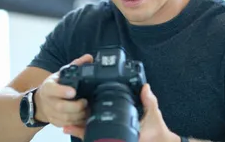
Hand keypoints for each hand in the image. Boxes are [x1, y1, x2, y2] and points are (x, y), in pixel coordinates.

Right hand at [34, 54, 93, 127]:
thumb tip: (89, 58)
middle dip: (75, 106)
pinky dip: (76, 122)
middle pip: (60, 106)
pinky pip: (66, 125)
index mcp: (48, 87)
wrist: (41, 102)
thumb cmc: (55, 86)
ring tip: (88, 110)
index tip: (73, 92)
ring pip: (65, 118)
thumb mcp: (62, 74)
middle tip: (85, 102)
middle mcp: (48, 101)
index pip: (52, 89)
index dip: (62, 91)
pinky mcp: (54, 122)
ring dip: (78, 115)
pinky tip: (84, 117)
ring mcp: (50, 113)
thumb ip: (76, 65)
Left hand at [65, 84, 180, 141]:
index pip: (102, 133)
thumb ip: (149, 101)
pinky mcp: (115, 138)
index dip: (87, 129)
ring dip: (81, 132)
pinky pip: (99, 136)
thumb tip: (144, 87)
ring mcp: (115, 139)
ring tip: (67, 126)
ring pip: (94, 137)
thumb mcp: (154, 115)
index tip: (77, 123)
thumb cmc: (158, 131)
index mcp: (124, 135)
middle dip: (80, 131)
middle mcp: (117, 139)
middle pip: (94, 137)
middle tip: (66, 125)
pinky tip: (78, 127)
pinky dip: (89, 132)